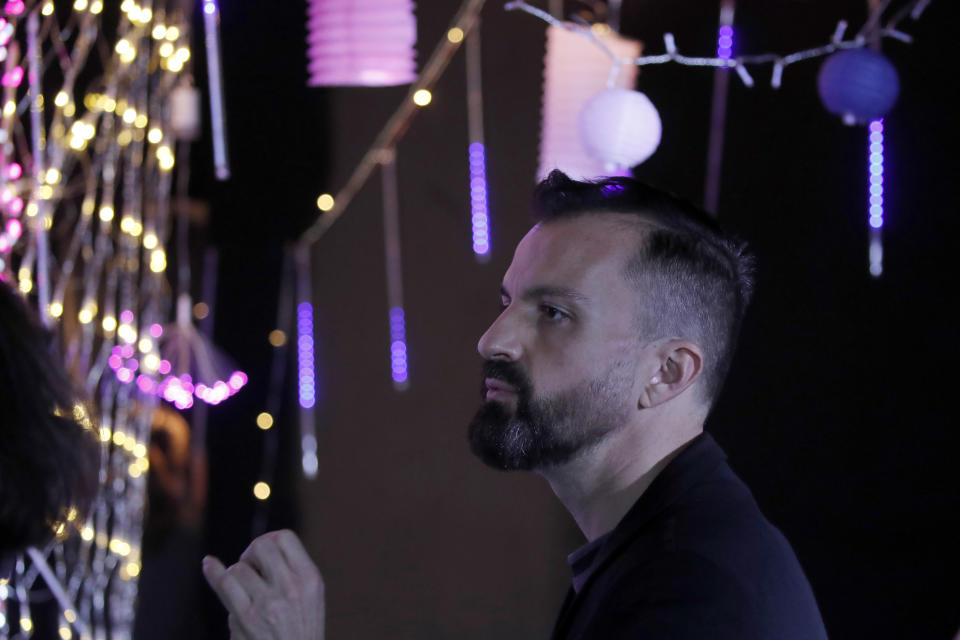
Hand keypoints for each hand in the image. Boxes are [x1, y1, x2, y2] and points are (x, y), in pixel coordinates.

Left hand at [202, 529, 324, 639]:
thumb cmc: (299, 632)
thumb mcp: (309, 598)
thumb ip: (290, 571)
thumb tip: (258, 546)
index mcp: (310, 579)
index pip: (285, 537)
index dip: (269, 540)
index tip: (262, 556)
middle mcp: (292, 588)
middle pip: (262, 546)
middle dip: (250, 553)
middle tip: (250, 569)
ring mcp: (269, 604)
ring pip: (239, 568)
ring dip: (236, 577)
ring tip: (243, 593)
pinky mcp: (247, 619)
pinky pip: (225, 583)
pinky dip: (213, 572)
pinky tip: (208, 564)